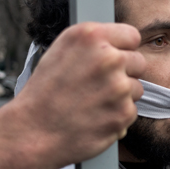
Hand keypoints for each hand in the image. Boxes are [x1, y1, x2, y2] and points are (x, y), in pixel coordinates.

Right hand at [0, 22, 145, 168]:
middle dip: (124, 74)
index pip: (131, 35)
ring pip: (136, 88)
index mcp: (91, 36)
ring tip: (92, 104)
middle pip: (138, 62)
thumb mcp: (61, 52)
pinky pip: (131, 111)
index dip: (123, 49)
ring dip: (121, 97)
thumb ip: (94, 45)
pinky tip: (94, 118)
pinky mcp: (124, 113)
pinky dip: (117, 117)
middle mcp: (108, 58)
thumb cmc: (43, 94)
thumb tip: (120, 45)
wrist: (32, 133)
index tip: (114, 60)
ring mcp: (118, 86)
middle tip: (99, 86)